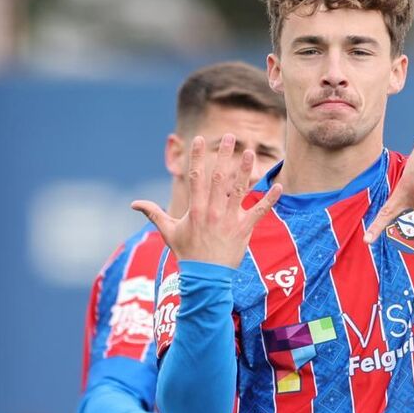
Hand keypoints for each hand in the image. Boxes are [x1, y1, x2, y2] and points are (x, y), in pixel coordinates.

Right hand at [132, 135, 281, 266]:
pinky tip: (279, 186)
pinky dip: (270, 199)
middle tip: (230, 136)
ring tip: (250, 152)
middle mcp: (212, 210)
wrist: (205, 276)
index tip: (199, 139)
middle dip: (224, 155)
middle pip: (219, 177)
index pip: (196, 176)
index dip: (198, 156)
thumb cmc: (187, 252)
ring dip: (245, 170)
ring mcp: (229, 219)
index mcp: (195, 208)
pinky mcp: (244, 228)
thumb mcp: (168, 231)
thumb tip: (134, 203)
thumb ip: (154, 213)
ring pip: (240, 190)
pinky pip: (259, 211)